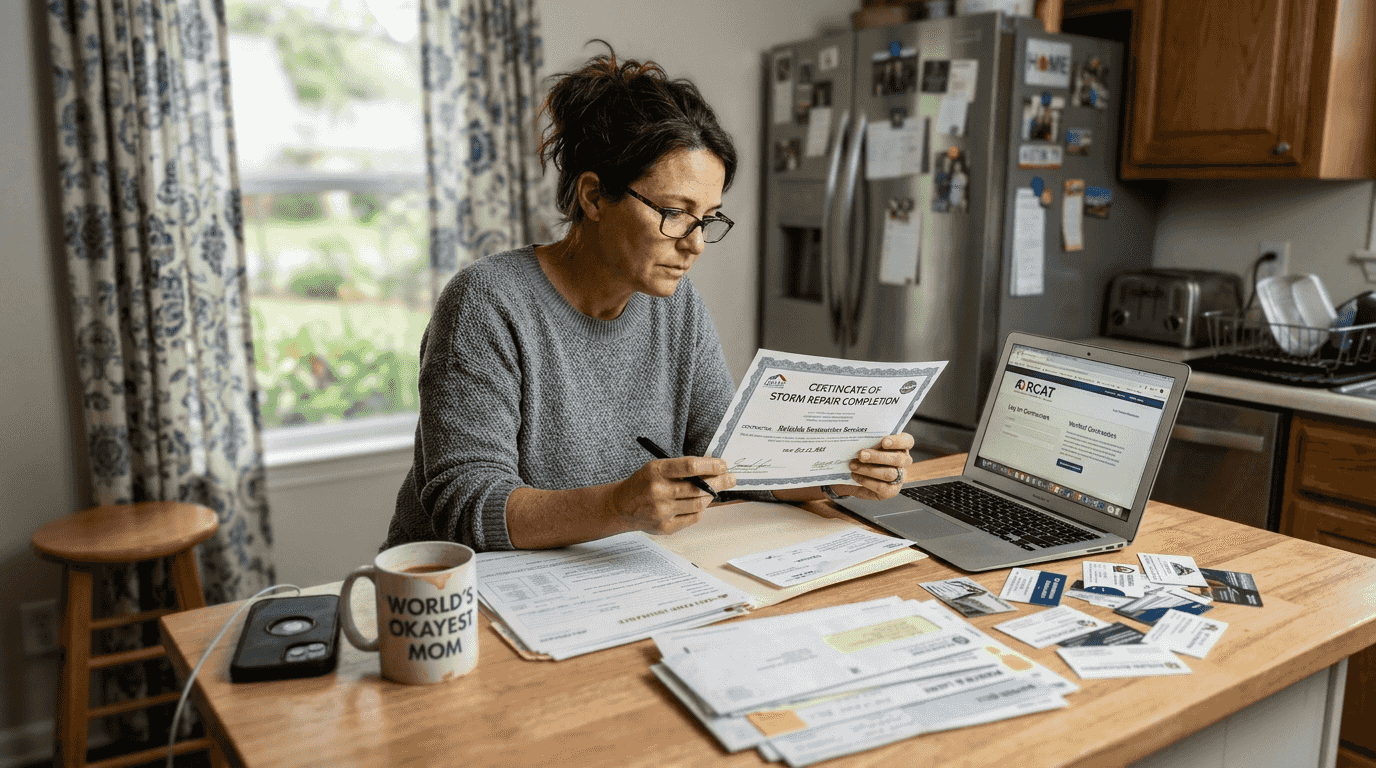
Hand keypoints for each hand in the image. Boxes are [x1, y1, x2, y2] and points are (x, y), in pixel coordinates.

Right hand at [611, 457, 735, 534]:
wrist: (621, 506)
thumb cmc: (643, 483)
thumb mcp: (657, 468)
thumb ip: (681, 469)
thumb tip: (712, 470)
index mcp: (656, 471)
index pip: (690, 466)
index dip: (711, 466)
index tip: (723, 465)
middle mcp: (658, 491)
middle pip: (698, 487)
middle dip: (719, 482)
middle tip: (730, 479)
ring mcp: (662, 511)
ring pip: (698, 504)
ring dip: (710, 497)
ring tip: (714, 491)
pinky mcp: (665, 526)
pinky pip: (693, 518)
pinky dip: (700, 510)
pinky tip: (700, 503)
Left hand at [837, 433, 914, 500]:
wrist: (856, 471)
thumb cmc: (865, 452)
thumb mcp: (867, 443)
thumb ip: (867, 439)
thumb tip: (857, 437)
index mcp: (901, 445)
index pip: (907, 441)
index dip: (897, 441)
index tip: (884, 441)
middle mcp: (903, 461)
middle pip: (898, 459)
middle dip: (877, 457)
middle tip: (861, 454)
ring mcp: (899, 477)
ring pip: (889, 474)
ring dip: (868, 470)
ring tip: (853, 466)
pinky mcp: (891, 490)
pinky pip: (882, 487)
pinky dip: (866, 482)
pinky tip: (856, 476)